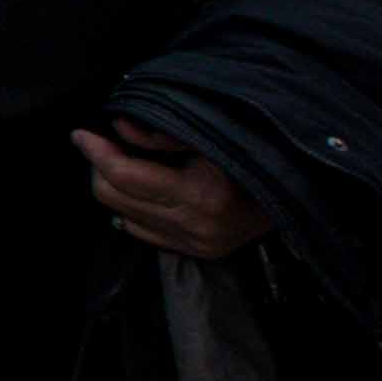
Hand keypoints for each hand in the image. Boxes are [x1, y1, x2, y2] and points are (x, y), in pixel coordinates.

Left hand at [77, 121, 269, 258]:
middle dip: (101, 167)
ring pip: (122, 214)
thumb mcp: (214, 134)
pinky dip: (131, 208)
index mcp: (200, 194)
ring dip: (115, 187)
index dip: (96, 151)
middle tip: (107, 145)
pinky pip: (140, 231)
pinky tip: (144, 189)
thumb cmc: (257, 153)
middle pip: (114, 196)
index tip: (80, 134)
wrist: (300, 193)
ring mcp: (195, 243)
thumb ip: (162, 133)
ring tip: (128, 163)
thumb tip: (118, 127)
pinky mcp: (198, 253)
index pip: (124, 174)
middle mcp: (194, 226)